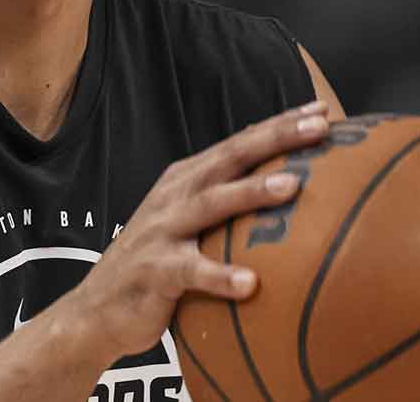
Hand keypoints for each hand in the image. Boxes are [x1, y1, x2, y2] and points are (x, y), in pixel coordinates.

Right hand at [66, 100, 328, 361]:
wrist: (97, 309)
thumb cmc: (160, 263)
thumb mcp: (191, 224)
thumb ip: (228, 205)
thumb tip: (290, 191)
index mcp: (188, 179)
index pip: (240, 143)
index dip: (280, 124)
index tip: (322, 111)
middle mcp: (175, 196)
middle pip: (229, 158)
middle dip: (275, 138)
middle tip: (319, 127)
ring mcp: (162, 230)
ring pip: (210, 204)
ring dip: (250, 192)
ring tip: (291, 186)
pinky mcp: (154, 271)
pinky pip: (191, 272)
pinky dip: (220, 277)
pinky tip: (251, 284)